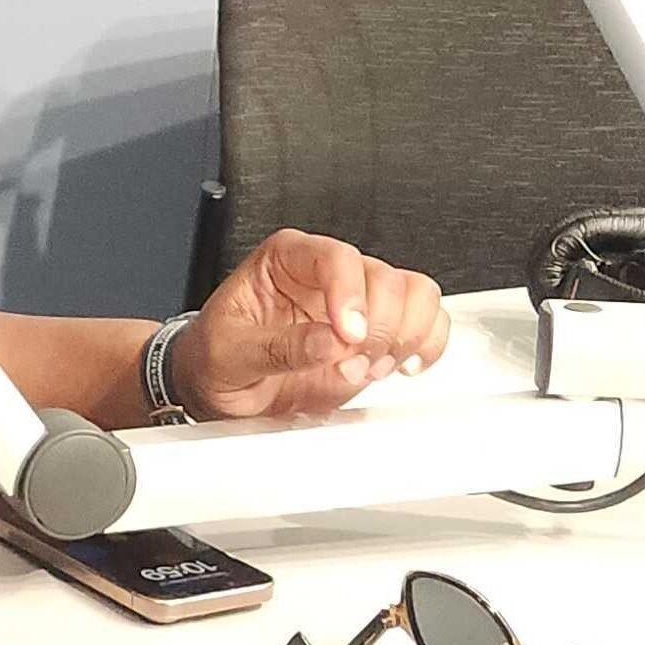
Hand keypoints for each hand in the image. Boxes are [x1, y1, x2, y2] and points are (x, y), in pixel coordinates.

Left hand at [177, 229, 449, 419]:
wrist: (222, 386)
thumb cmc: (215, 357)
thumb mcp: (228, 354)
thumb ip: (276, 347)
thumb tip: (328, 342)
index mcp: (284, 259)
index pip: (334, 257)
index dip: (349, 294)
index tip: (347, 336)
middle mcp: (328, 272)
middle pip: (384, 278)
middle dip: (377, 329)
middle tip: (348, 365)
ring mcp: (359, 298)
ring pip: (416, 294)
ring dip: (403, 338)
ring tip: (367, 368)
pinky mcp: (381, 328)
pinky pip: (428, 321)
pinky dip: (426, 345)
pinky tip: (399, 366)